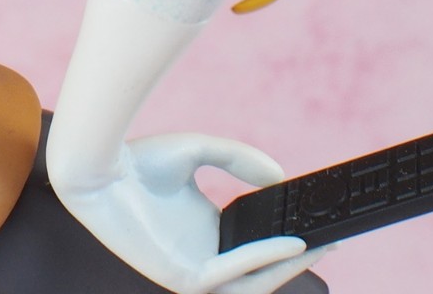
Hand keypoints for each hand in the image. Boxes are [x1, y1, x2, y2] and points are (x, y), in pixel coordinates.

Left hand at [54, 132, 328, 293]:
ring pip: (251, 282)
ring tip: (318, 244)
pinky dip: (261, 260)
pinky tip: (287, 242)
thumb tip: (280, 176)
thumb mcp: (200, 152)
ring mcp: (191, 271)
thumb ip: (240, 160)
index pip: (255, 248)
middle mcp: (201, 256)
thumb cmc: (140, 160)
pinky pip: (229, 274)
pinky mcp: (180, 276)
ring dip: (286, 267)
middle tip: (332, 240)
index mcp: (205, 233)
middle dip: (298, 259)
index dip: (288, 242)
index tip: (319, 226)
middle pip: (261, 271)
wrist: (100, 168)